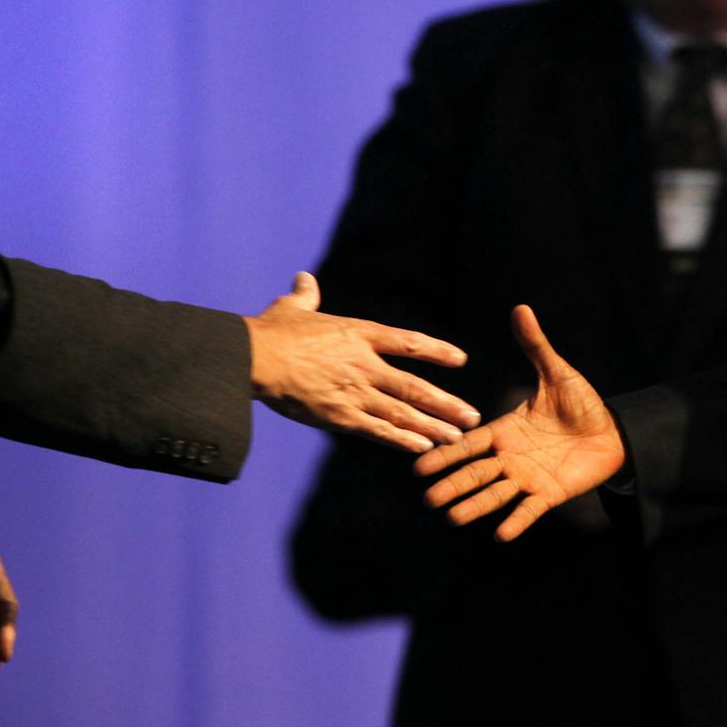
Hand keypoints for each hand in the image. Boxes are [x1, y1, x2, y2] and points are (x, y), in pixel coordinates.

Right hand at [246, 272, 479, 452]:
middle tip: (472, 416)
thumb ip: (305, 296)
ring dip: (432, 426)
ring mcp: (354, 392)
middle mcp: (365, 364)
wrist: (253, 358)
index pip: (408, 343)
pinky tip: (422, 448)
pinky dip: (401, 440)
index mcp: (358, 334)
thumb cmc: (271, 332)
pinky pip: (377, 430)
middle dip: (446, 403)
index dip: (437, 351)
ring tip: (456, 437)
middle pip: (414, 386)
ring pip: (402, 413)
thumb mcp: (292, 309)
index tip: (460, 359)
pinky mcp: (338, 416)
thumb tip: (304, 278)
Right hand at [415, 305, 627, 540]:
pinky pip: (530, 510)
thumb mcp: (557, 373)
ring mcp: (528, 478)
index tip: (419, 465)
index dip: (446, 453)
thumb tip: (521, 309)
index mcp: (506, 430)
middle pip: (475, 473)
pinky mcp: (550, 494)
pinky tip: (500, 535)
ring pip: (495, 494)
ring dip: (476, 506)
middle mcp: (511, 457)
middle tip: (427, 499)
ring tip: (453, 518)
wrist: (612, 432)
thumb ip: (535, 346)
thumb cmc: (580, 404)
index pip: (469, 443)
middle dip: (452, 485)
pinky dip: (516, 522)